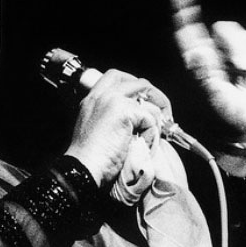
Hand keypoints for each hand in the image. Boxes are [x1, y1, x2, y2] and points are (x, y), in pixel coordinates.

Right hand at [65, 69, 170, 186]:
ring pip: (147, 97)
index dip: (135, 85)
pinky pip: (150, 117)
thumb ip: (112, 118)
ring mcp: (113, 101)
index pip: (116, 77)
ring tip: (152, 136)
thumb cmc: (90, 159)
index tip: (145, 102)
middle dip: (154, 95)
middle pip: (137, 82)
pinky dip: (152, 132)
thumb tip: (138, 118)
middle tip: (162, 114)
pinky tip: (144, 145)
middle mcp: (102, 95)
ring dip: (156, 118)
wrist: (83, 169)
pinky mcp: (125, 112)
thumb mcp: (97, 130)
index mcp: (92, 99)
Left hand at [169, 0, 245, 143]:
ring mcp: (234, 51)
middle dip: (234, 45)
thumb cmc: (226, 116)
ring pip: (241, 33)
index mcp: (197, 59)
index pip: (187, 28)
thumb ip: (206, 74)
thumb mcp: (213, 98)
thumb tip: (201, 53)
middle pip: (222, 30)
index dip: (183, 8)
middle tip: (241, 70)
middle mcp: (214, 51)